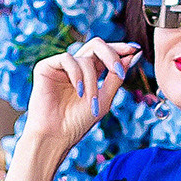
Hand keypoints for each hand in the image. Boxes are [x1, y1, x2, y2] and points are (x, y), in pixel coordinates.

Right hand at [22, 38, 141, 158]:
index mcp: (90, 73)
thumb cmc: (78, 123)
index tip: (134, 50)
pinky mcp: (46, 67)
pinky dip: (76, 74)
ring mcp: (61, 66)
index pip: (105, 53)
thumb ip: (116, 78)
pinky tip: (78, 91)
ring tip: (90, 102)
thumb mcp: (104, 99)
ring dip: (92, 81)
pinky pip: (67, 59)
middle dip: (111, 55)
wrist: (56, 136)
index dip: (119, 48)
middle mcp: (76, 66)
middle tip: (117, 70)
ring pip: (85, 58)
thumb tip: (132, 55)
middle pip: (96, 45)